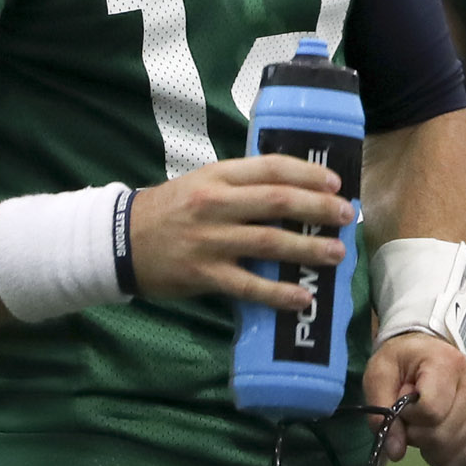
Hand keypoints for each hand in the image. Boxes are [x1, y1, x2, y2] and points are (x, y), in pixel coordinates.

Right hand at [128, 155, 353, 309]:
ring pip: (270, 242)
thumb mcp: (202, 182)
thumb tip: (293, 188)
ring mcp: (210, 240)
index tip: (335, 183)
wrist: (119, 241)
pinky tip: (302, 298)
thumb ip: (241, 184)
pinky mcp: (203, 274)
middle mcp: (216, 205)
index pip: (271, 168)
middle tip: (347, 216)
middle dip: (319, 208)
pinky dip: (278, 293)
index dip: (308, 174)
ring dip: (308, 248)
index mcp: (218, 177)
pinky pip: (248, 285)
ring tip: (336, 254)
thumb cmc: (170, 209)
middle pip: (278, 202)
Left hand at [364, 333, 465, 465]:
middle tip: (411, 417)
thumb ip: (381, 413)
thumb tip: (396, 452)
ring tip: (425, 425)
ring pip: (454, 450)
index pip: (430, 411)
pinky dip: (444, 456)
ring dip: (430, 448)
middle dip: (417, 435)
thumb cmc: (402, 363)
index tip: (403, 404)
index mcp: (448, 364)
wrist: (427, 354)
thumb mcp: (379, 376)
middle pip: (442, 435)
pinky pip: (464, 457)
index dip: (408, 417)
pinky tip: (437, 438)